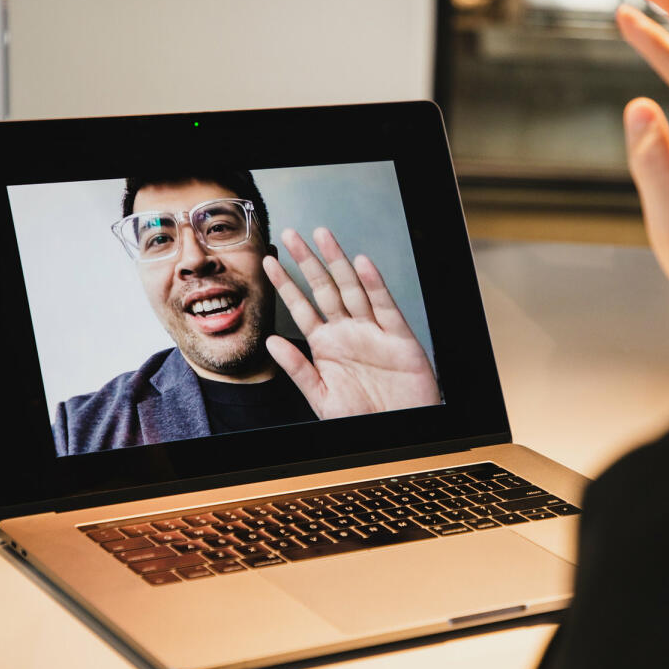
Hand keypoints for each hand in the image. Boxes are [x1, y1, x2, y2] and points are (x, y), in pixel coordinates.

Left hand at [262, 227, 439, 418]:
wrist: (399, 432)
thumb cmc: (363, 419)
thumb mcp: (322, 398)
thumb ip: (298, 369)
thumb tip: (271, 342)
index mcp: (326, 346)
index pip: (302, 308)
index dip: (286, 285)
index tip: (269, 263)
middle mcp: (348, 333)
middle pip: (325, 289)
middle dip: (308, 261)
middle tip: (292, 235)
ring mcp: (373, 331)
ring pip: (352, 289)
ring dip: (338, 262)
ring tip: (323, 236)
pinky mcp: (399, 336)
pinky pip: (385, 306)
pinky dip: (374, 284)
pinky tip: (361, 265)